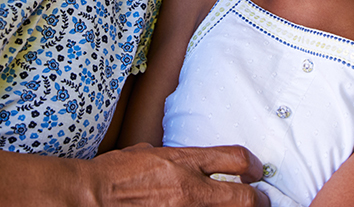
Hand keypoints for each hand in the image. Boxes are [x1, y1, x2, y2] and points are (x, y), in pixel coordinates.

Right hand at [88, 143, 270, 206]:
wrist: (93, 196)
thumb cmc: (116, 174)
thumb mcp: (151, 152)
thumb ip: (178, 159)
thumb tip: (194, 164)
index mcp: (184, 161)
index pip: (235, 159)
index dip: (253, 166)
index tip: (254, 171)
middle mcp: (189, 188)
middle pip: (244, 198)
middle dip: (258, 200)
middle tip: (261, 200)